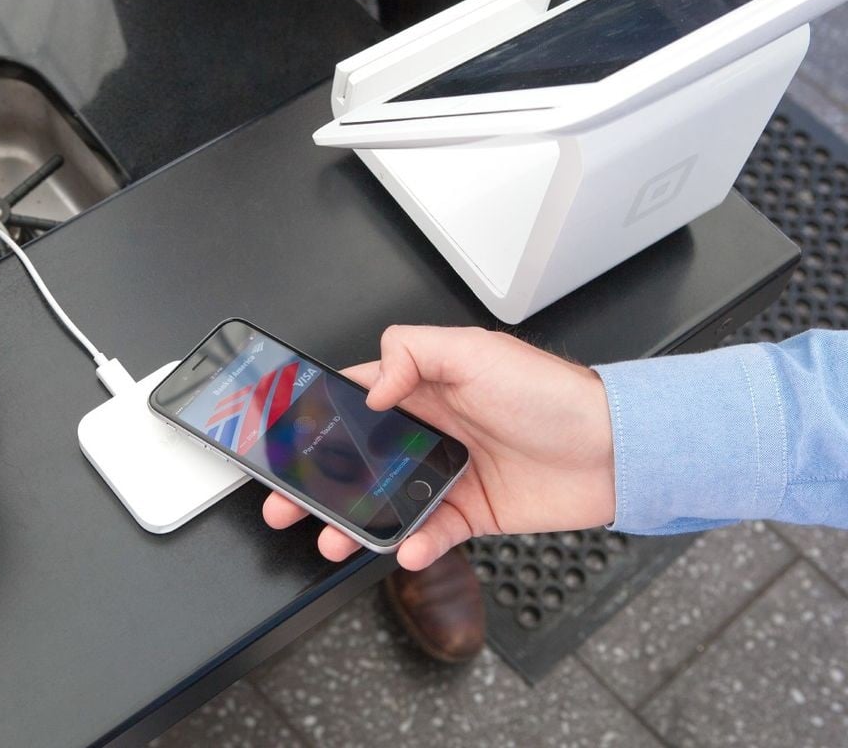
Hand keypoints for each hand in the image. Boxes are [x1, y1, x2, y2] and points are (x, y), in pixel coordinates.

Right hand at [262, 326, 615, 569]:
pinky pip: (430, 533)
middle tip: (287, 501)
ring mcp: (447, 472)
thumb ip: (413, 353)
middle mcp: (430, 429)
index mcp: (424, 386)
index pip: (356, 399)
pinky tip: (405, 547)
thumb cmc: (552, 395)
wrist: (613, 451)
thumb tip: (371, 386)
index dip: (318, 417)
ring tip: (332, 538)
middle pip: (358, 458)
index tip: (286, 439)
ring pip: (384, 501)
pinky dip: (414, 544)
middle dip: (318, 481)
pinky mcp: (471, 511)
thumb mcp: (476, 352)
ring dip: (354, 522)